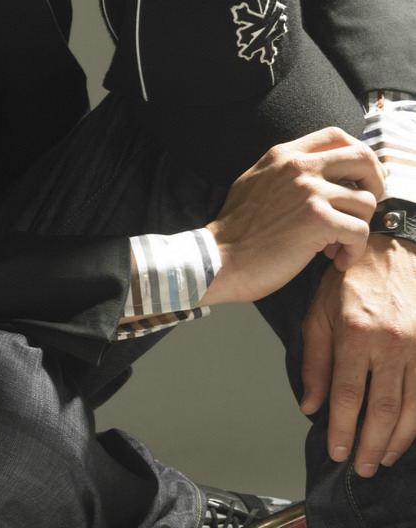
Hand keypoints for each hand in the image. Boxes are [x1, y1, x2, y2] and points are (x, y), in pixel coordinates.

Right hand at [202, 128, 382, 305]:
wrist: (219, 257)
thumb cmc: (236, 228)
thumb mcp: (255, 180)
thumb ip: (285, 170)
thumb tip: (315, 173)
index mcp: (284, 155)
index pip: (336, 135)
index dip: (357, 155)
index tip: (359, 178)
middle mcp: (299, 167)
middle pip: (362, 157)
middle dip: (374, 184)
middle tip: (364, 208)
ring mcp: (310, 192)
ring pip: (365, 201)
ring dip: (359, 227)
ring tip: (339, 244)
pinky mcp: (318, 221)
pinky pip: (360, 231)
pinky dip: (354, 250)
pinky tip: (336, 259)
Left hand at [301, 234, 415, 476]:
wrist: (395, 250)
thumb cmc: (353, 277)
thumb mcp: (320, 310)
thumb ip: (315, 359)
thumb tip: (310, 404)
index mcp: (357, 334)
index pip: (347, 396)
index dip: (342, 430)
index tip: (337, 451)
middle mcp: (391, 344)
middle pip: (382, 411)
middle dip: (371, 446)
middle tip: (362, 467)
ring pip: (411, 410)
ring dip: (397, 441)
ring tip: (384, 458)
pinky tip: (407, 434)